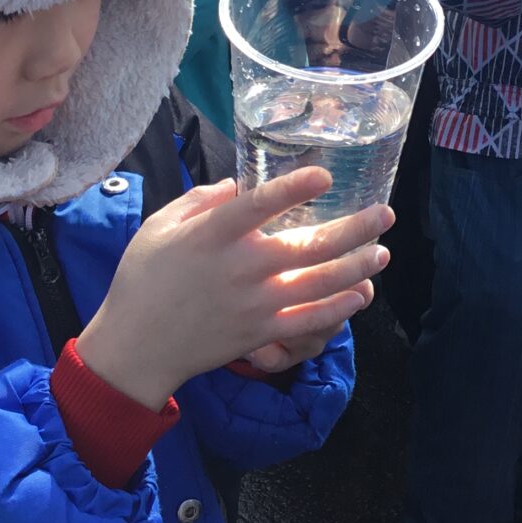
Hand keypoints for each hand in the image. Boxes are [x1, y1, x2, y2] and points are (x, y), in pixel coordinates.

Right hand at [74, 168, 391, 409]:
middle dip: (354, 229)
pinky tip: (360, 295)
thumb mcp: (160, 226)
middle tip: (385, 213)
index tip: (325, 174)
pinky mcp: (260, 334)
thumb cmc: (143, 279)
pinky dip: (339, 309)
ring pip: (319, 284)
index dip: (294, 188)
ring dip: (357, 267)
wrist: (136, 348)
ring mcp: (254, 305)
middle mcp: (240, 269)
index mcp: (211, 236)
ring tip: (382, 252)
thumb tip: (239, 184)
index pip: (258, 205)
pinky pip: (309, 322)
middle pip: (308, 246)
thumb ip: (201, 200)